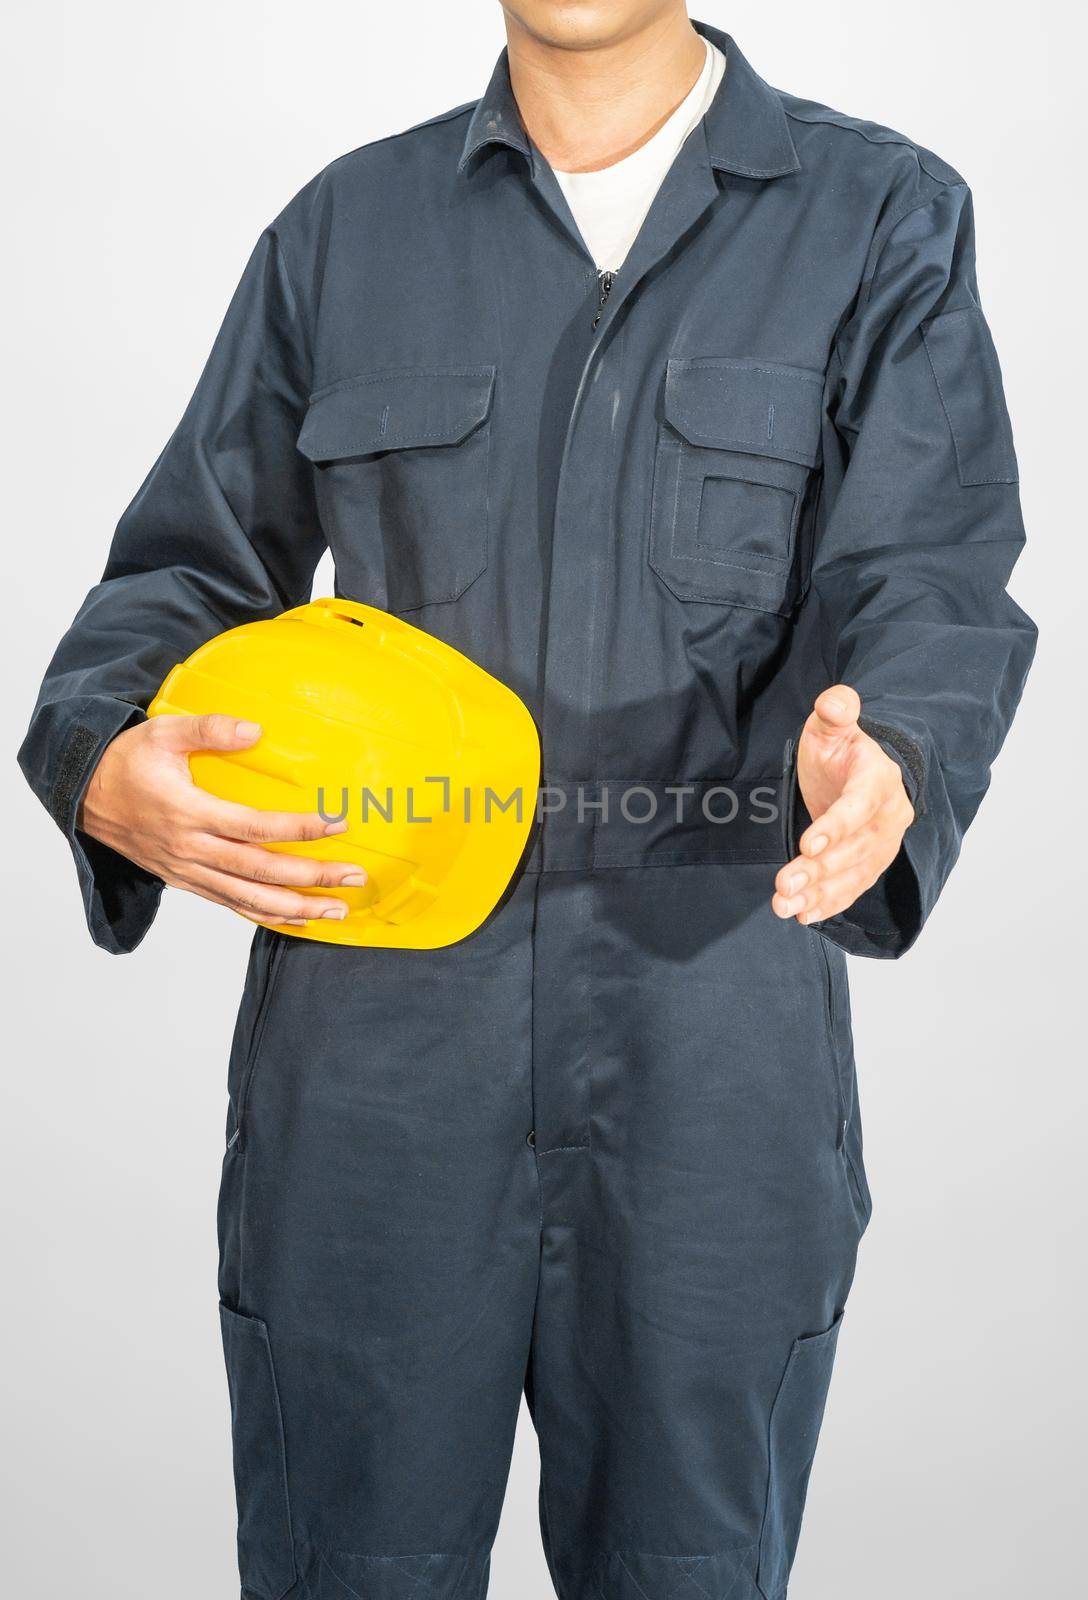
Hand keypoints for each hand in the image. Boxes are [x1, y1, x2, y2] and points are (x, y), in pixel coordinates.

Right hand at [78, 714, 365, 926]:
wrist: (83, 796)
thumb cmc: (127, 762)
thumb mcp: (163, 733)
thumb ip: (209, 729)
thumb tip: (256, 730)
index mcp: (189, 813)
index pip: (254, 826)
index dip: (298, 827)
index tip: (337, 822)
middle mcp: (191, 850)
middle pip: (260, 870)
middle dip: (311, 877)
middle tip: (354, 878)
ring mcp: (188, 872)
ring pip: (248, 898)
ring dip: (296, 908)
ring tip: (337, 910)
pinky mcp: (186, 882)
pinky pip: (231, 905)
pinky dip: (265, 916)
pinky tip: (298, 920)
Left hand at [772, 685, 913, 925]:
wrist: (859, 772)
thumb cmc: (841, 748)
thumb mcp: (832, 725)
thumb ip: (835, 711)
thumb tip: (834, 702)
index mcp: (879, 779)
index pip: (859, 806)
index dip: (836, 826)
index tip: (808, 844)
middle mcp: (889, 816)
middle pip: (854, 848)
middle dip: (819, 869)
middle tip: (784, 882)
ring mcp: (882, 844)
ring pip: (853, 874)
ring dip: (819, 893)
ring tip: (785, 905)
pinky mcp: (871, 864)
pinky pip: (853, 888)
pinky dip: (830, 904)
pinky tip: (804, 915)